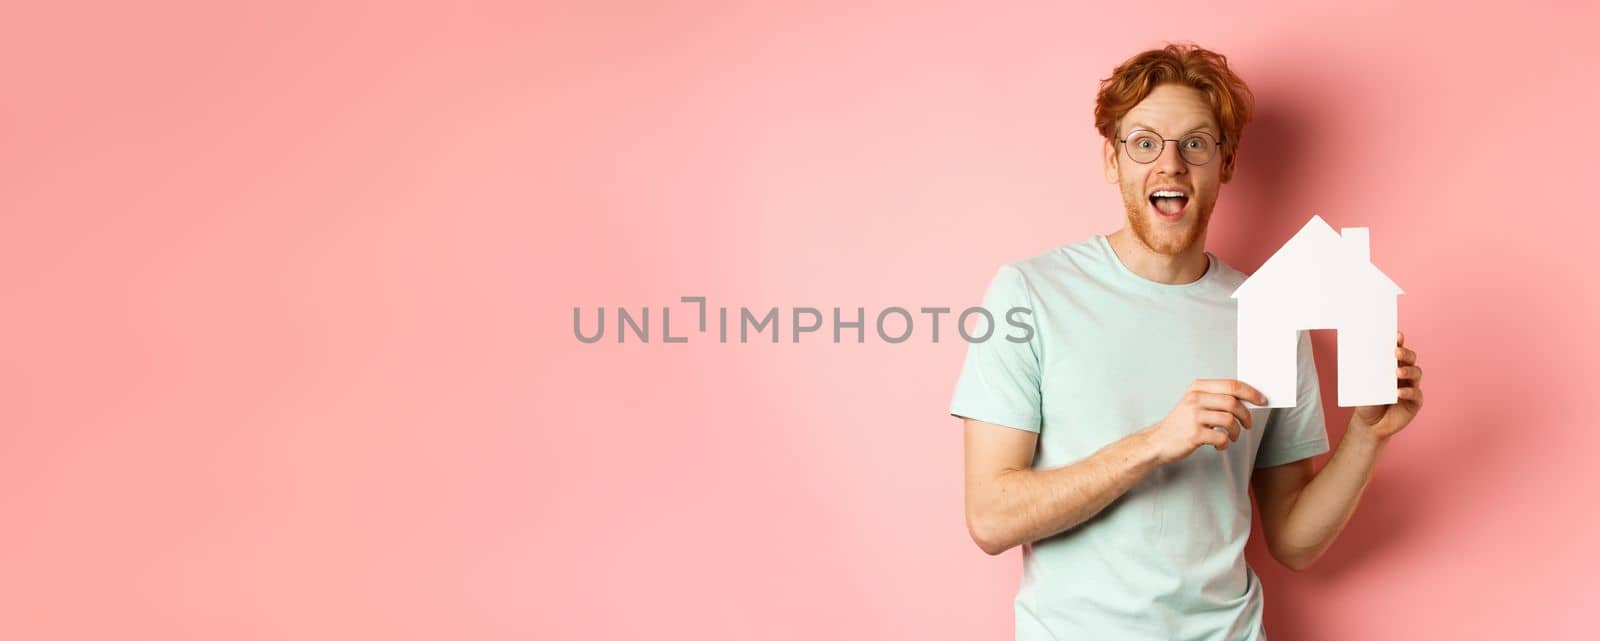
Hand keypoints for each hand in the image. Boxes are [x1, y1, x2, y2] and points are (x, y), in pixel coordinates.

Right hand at [1142, 379, 1266, 464]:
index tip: (1262, 400)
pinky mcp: (1194, 434)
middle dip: (1246, 415)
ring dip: (1236, 431)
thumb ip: (1216, 398)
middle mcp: (1195, 399)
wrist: (1158, 441)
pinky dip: (1225, 443)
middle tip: (1248, 424)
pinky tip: (1219, 445)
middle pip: (1233, 402)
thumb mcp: (1194, 403)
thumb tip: (1247, 400)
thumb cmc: (1180, 423)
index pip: (1231, 385)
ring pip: (1229, 420)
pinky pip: (1221, 437)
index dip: (1251, 392)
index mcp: (1197, 388)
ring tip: (1232, 436)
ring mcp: (1194, 417)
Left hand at [1352, 331, 1423, 440]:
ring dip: (1408, 371)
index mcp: (1390, 366)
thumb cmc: (1366, 401)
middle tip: (1396, 352)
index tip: (1396, 335)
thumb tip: (1361, 357)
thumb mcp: (1363, 385)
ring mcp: (1411, 386)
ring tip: (1397, 372)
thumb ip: (1367, 373)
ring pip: (1416, 373)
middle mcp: (1404, 374)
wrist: (1369, 424)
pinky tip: (1399, 392)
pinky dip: (1408, 391)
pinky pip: (1415, 394)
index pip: (1397, 350)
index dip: (1398, 342)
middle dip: (1405, 353)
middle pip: (1410, 358)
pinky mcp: (1415, 402)